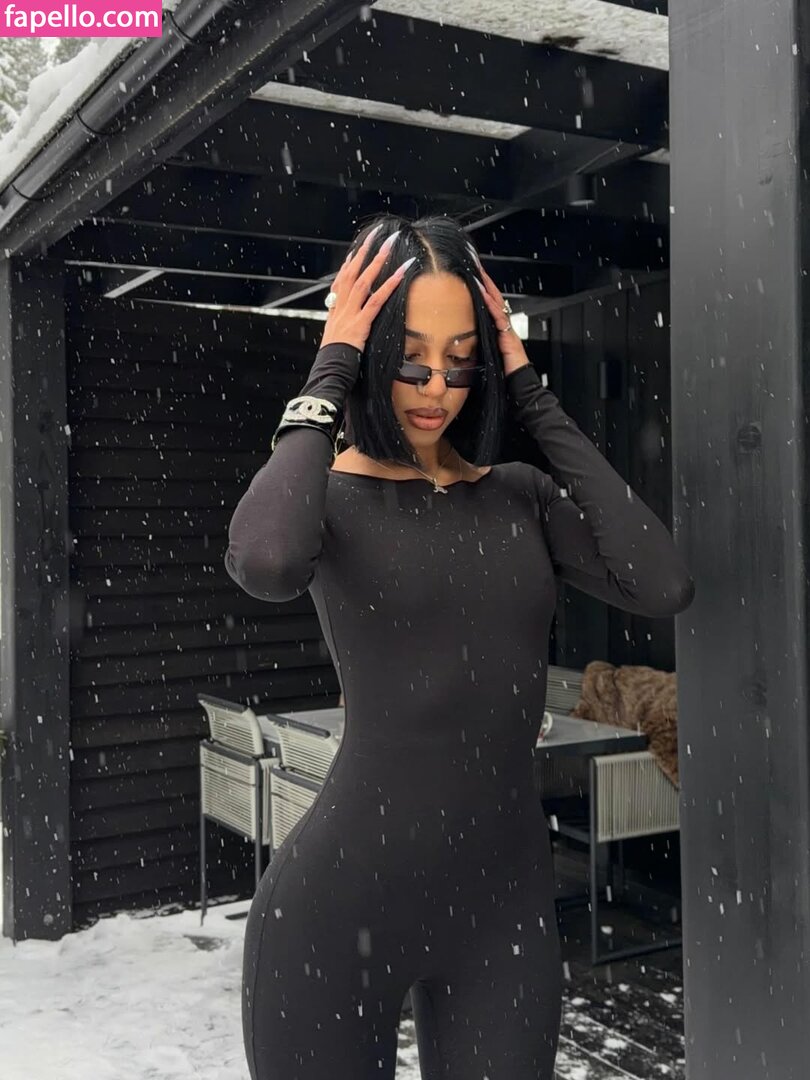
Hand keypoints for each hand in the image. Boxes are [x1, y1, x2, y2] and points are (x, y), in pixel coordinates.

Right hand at [320, 224, 415, 351]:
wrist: (329, 370)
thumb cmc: (333, 361)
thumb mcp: (333, 341)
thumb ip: (339, 330)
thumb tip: (343, 328)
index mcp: (334, 312)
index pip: (340, 282)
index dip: (348, 266)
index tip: (355, 252)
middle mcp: (341, 308)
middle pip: (351, 273)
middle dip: (364, 252)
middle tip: (375, 235)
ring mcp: (350, 314)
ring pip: (363, 281)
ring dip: (377, 260)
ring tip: (389, 244)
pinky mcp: (361, 323)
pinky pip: (377, 300)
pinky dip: (389, 285)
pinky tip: (400, 273)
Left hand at [472, 262, 531, 376]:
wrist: (520, 385)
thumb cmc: (504, 374)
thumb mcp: (487, 356)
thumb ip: (478, 346)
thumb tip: (461, 342)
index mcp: (498, 331)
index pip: (489, 305)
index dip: (482, 291)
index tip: (473, 277)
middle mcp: (504, 327)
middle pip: (494, 299)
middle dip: (485, 282)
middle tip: (476, 266)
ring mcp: (507, 330)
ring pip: (497, 303)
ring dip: (487, 288)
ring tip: (478, 273)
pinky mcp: (509, 335)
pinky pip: (499, 316)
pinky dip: (491, 304)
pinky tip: (484, 294)